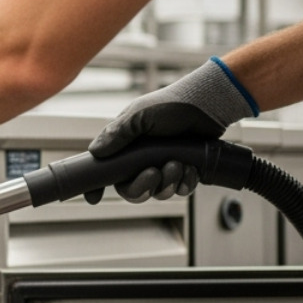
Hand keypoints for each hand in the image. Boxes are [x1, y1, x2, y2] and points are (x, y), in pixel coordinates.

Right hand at [90, 58, 255, 201]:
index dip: (99, 186)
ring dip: (168, 182)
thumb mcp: (139, 115)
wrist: (208, 105)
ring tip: (178, 163)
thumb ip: (116, 134)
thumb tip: (94, 151)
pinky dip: (185, 183)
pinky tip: (190, 168)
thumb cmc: (172, 105)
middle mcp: (143, 160)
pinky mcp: (185, 172)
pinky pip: (180, 191)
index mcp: (127, 147)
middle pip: (132, 191)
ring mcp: (164, 167)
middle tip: (154, 172)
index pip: (106, 171)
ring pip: (158, 193)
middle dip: (143, 187)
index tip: (95, 198)